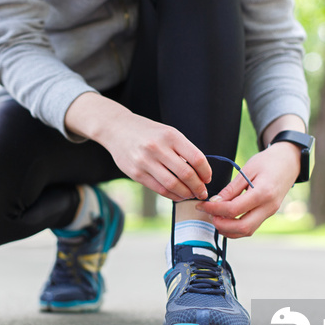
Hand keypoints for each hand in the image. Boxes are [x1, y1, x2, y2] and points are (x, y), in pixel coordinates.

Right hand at [63, 92, 210, 201]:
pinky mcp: (136, 173)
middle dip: (198, 187)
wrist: (117, 129)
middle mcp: (157, 148)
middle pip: (186, 174)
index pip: (196, 158)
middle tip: (202, 192)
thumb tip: (200, 173)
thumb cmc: (147, 132)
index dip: (206, 172)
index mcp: (170, 135)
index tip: (208, 178)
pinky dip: (172, 195)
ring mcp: (145, 161)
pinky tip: (177, 195)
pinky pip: (159, 189)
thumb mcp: (167, 132)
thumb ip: (182, 149)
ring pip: (173, 184)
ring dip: (186, 193)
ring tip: (191, 195)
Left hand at [194, 142, 300, 237]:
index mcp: (263, 193)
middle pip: (243, 227)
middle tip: (209, 214)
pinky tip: (225, 219)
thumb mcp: (247, 169)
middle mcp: (268, 207)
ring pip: (247, 231)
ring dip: (228, 229)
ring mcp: (269, 212)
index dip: (214, 209)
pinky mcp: (267, 214)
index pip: (234, 209)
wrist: (289, 162)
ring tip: (215, 217)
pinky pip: (250, 227)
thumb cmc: (268, 161)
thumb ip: (231, 189)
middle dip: (221, 225)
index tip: (202, 205)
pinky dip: (235, 228)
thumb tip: (214, 202)